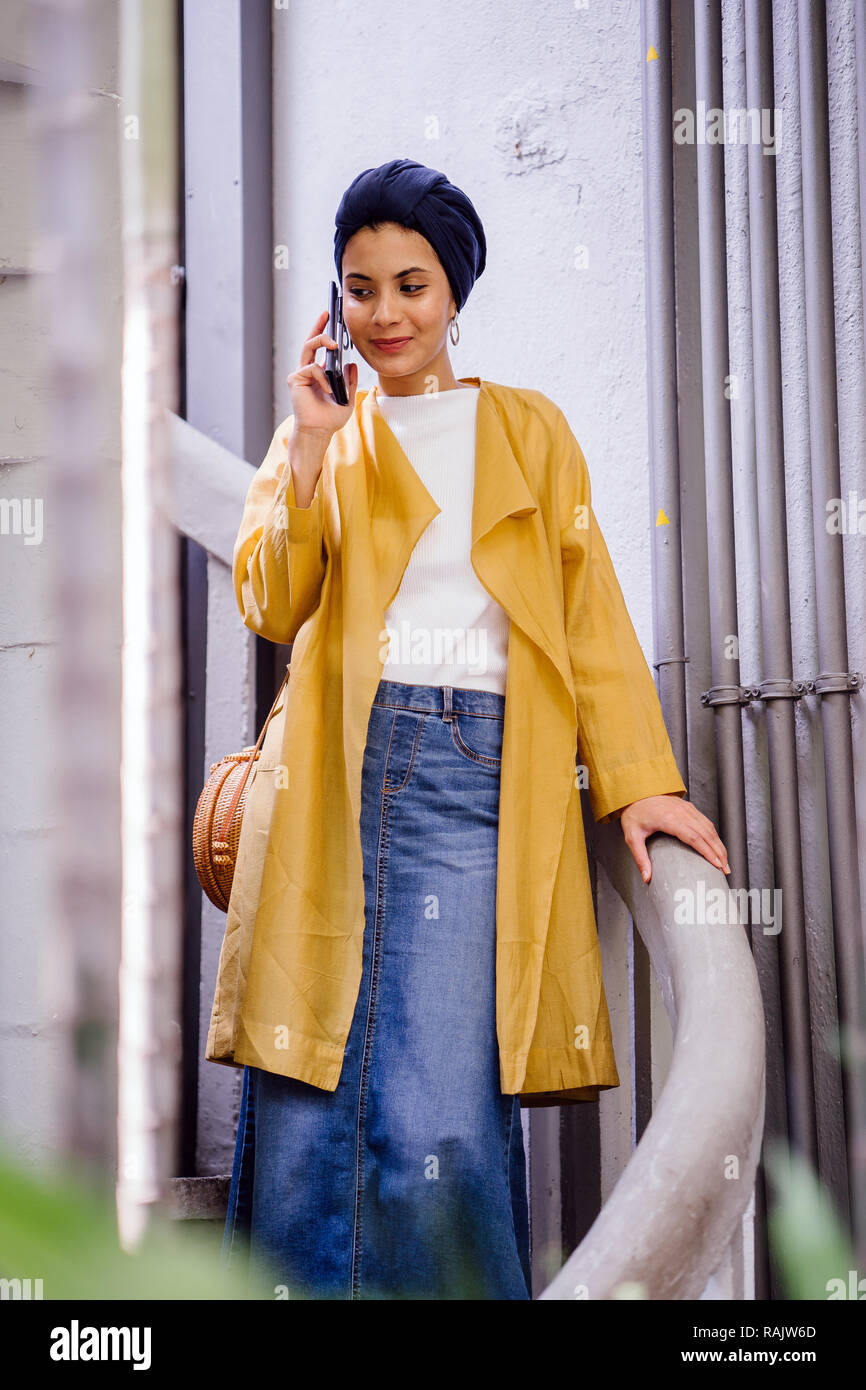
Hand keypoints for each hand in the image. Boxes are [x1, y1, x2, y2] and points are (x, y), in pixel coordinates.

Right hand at [286, 309, 357, 435]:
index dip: (323, 331)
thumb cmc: (330, 417)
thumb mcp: (347, 397)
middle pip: (310, 341)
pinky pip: (311, 369)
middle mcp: (308, 371)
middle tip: (328, 314)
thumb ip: (349, 380)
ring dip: (322, 341)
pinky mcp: (295, 380)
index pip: (320, 348)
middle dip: (318, 325)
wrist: (320, 431)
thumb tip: (352, 364)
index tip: (330, 316)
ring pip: (308, 348)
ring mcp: (300, 374)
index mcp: (319, 373)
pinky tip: (328, 389)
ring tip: (334, 345)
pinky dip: (323, 378)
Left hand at [619, 794, 729, 884]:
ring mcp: (687, 809)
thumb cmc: (635, 812)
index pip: (694, 837)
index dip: (707, 852)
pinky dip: (714, 836)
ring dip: (719, 845)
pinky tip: (717, 846)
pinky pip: (706, 822)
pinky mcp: (689, 808)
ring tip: (725, 861)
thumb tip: (647, 877)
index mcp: (669, 820)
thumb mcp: (632, 837)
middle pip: (706, 834)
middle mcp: (682, 813)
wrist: (637, 791)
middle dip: (719, 852)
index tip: (716, 864)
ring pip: (709, 828)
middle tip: (725, 869)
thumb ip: (640, 858)